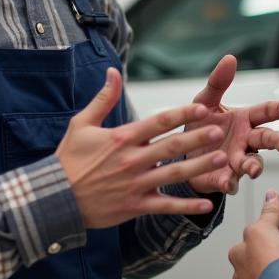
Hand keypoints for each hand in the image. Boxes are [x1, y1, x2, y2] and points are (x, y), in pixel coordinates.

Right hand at [56, 68, 227, 227]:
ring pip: (174, 175)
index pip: (158, 122)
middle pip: (172, 147)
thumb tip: (113, 72)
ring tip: (222, 160)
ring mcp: (135, 184)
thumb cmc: (69, 159)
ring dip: (200, 167)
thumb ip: (103, 98)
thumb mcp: (82, 124)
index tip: (202, 109)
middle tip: (219, 131)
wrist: (55, 198)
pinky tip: (206, 204)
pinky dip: (186, 206)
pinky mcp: (135, 206)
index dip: (182, 115)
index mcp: (122, 138)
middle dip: (197, 138)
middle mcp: (132, 160)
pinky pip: (165, 206)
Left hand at [184, 55, 278, 194]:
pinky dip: (229, 183)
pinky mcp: (224, 178)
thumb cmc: (200, 124)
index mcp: (245, 119)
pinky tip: (226, 182)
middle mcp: (246, 140)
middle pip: (267, 139)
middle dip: (278, 142)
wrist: (182, 153)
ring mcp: (238, 160)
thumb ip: (218, 82)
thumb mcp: (205, 101)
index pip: (267, 112)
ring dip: (255, 166)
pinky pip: (230, 182)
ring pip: (254, 163)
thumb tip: (230, 58)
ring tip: (253, 169)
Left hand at [228, 189, 278, 278]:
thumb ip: (269, 211)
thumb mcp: (267, 226)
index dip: (270, 232)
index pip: (252, 238)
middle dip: (276, 255)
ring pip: (270, 276)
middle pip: (261, 258)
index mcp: (236, 255)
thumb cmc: (268, 263)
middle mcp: (241, 275)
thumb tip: (271, 195)